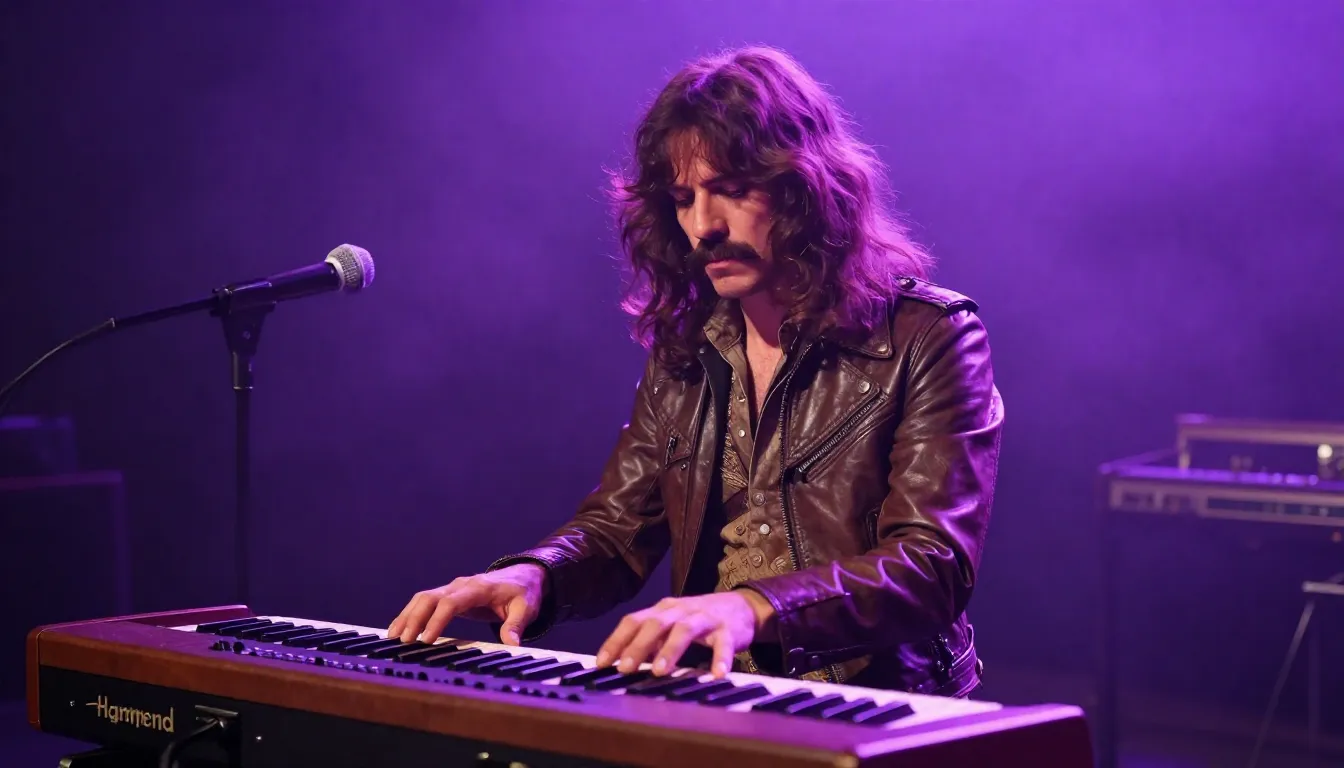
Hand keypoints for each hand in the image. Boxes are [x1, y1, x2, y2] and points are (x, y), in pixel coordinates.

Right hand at [387, 563, 546, 645]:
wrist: (523, 576)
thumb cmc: (524, 593)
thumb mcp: (526, 608)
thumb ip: (517, 625)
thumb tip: (512, 644)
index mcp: (478, 588)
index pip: (451, 602)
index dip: (437, 620)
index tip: (426, 639)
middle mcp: (461, 585)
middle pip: (430, 598)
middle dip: (414, 618)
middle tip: (402, 642)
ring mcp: (453, 588)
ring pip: (423, 598)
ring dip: (407, 616)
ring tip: (393, 638)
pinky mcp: (449, 595)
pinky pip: (425, 602)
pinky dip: (410, 614)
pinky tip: (399, 629)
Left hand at [594, 590, 775, 678]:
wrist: (741, 607)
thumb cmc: (698, 620)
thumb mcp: (671, 625)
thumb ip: (649, 641)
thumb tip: (620, 663)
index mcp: (662, 610)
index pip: (633, 621)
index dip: (616, 640)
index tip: (601, 663)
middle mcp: (680, 610)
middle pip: (655, 624)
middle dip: (638, 646)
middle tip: (625, 668)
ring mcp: (704, 618)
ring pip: (685, 630)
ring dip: (670, 650)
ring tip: (661, 672)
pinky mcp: (728, 629)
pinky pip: (723, 644)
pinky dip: (720, 659)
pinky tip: (716, 675)